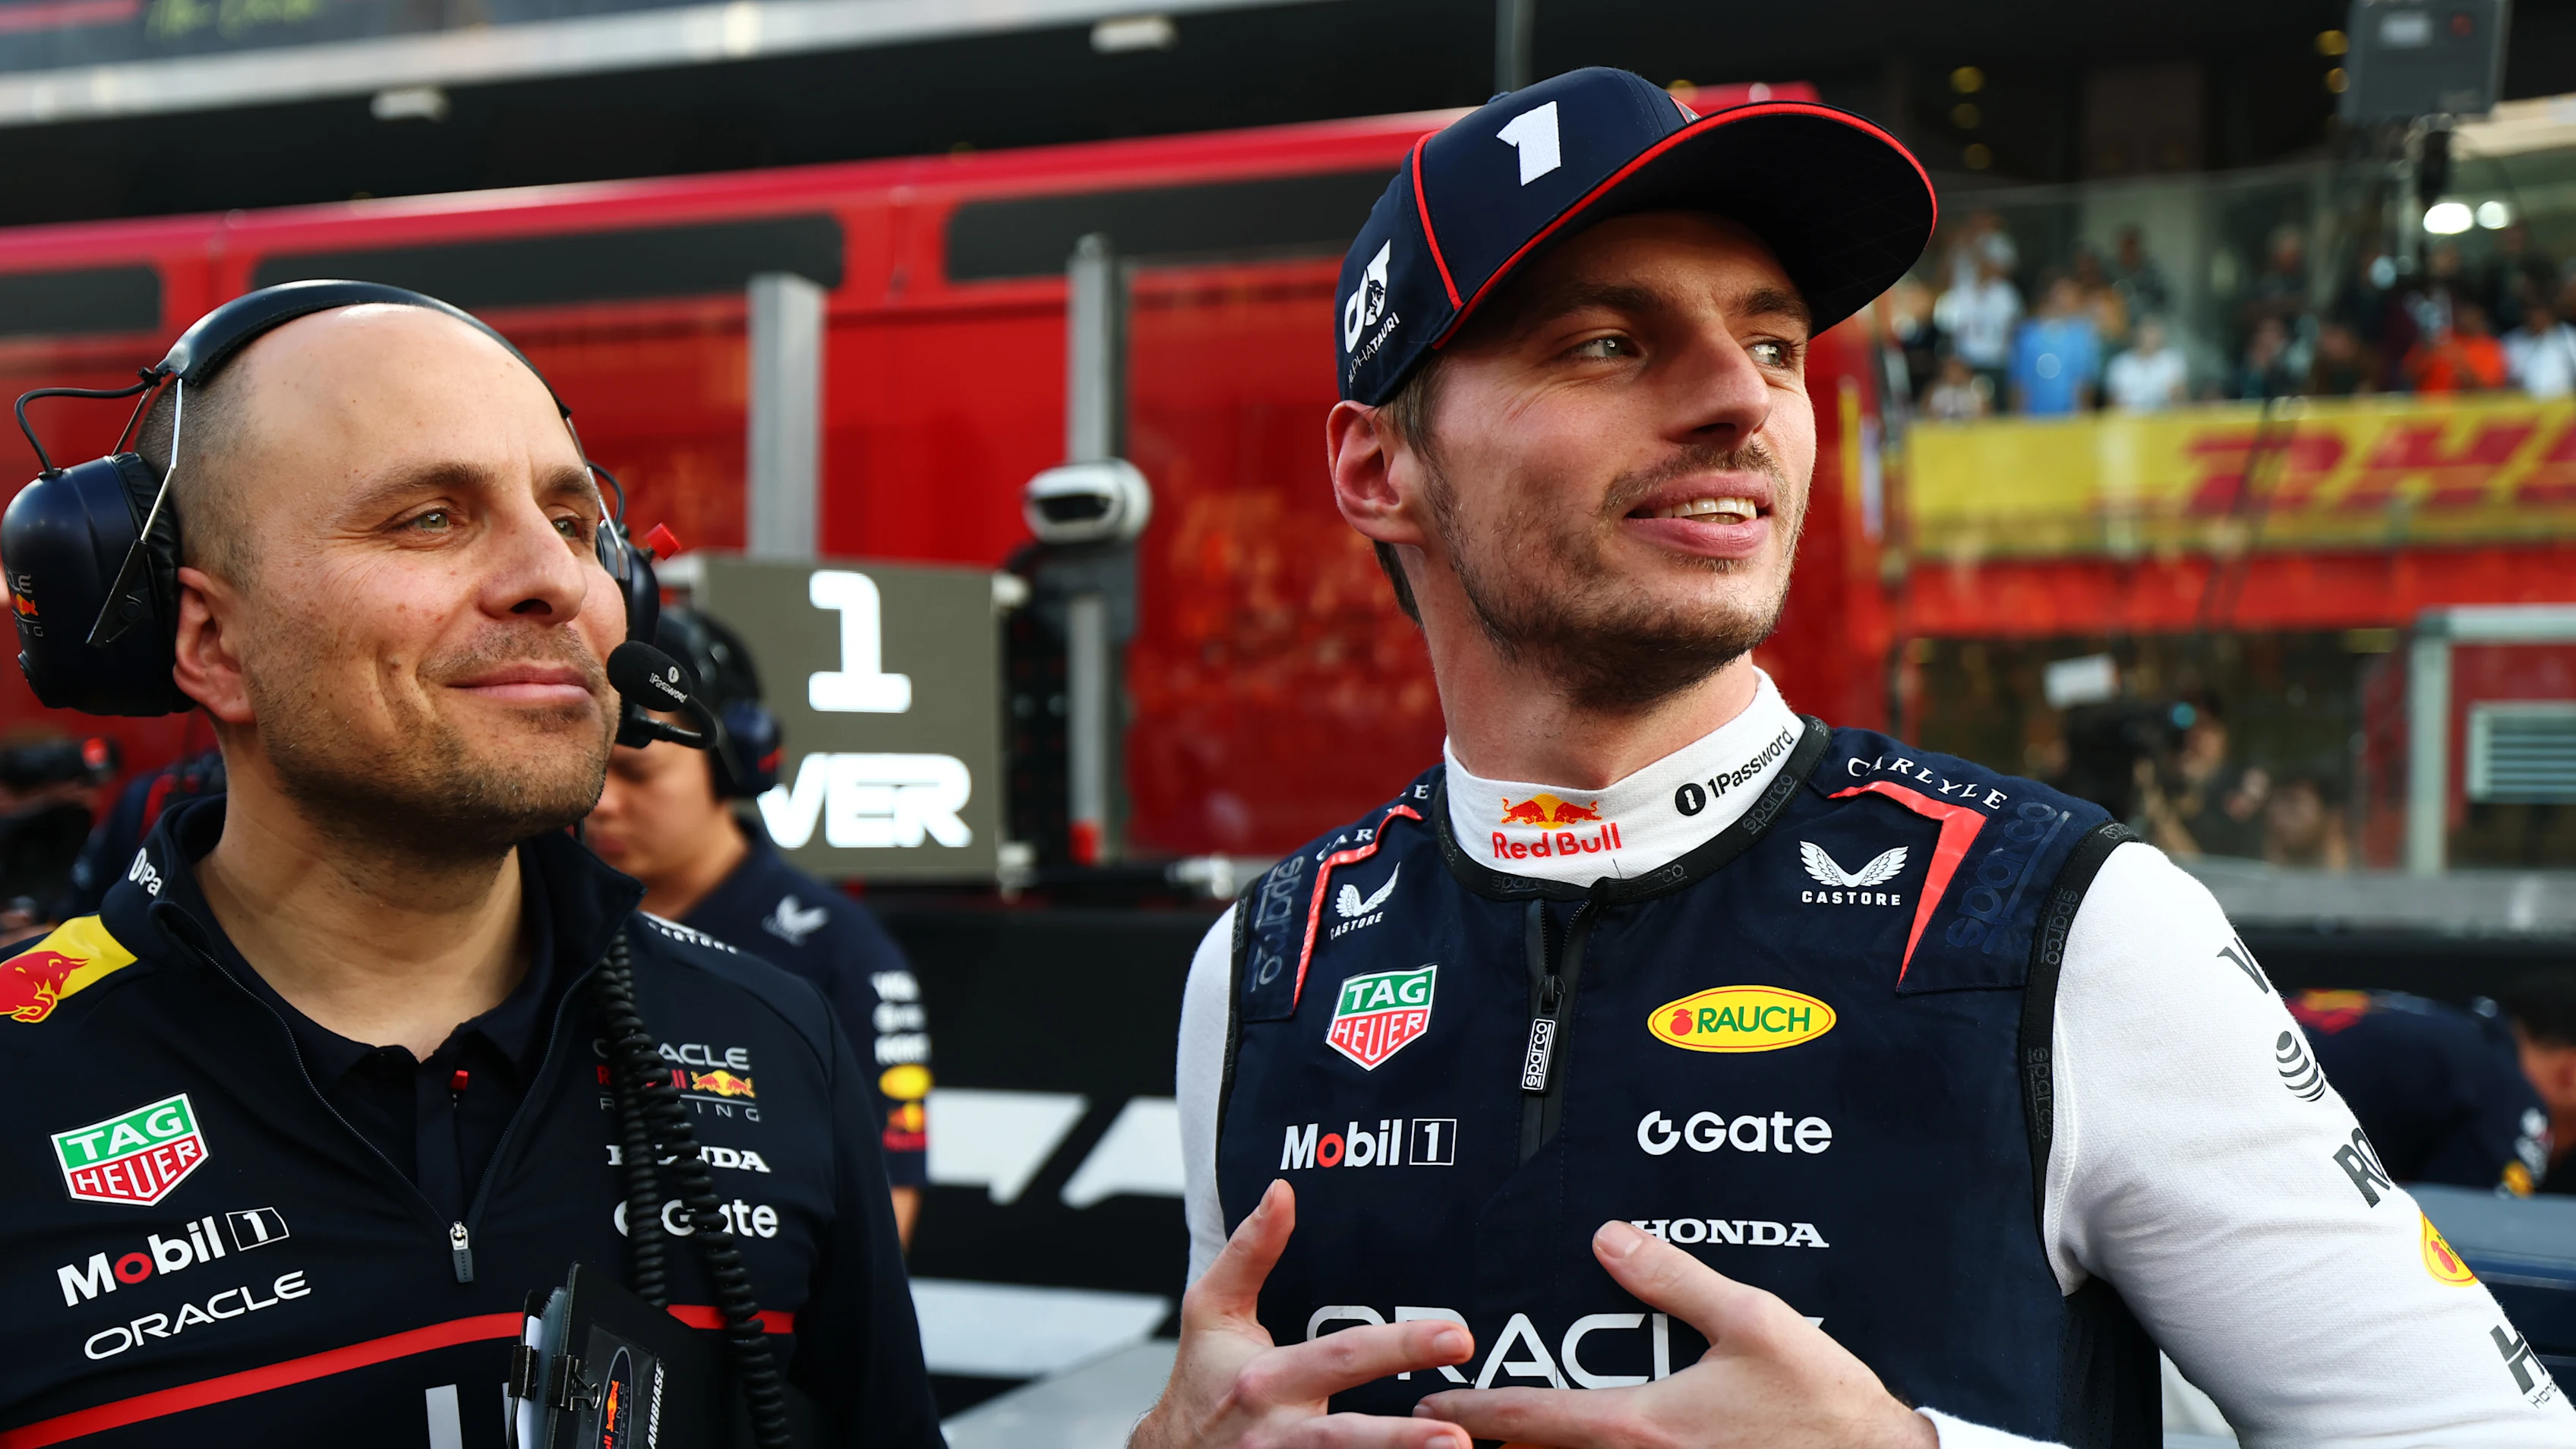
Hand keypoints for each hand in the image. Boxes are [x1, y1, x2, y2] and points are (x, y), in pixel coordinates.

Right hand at [1132, 1180, 1476, 1448]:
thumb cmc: (1199, 1380)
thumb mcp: (1211, 1310)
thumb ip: (1250, 1250)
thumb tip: (1282, 1192)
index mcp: (1265, 1381)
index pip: (1342, 1357)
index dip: (1400, 1348)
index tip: (1457, 1338)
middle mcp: (1275, 1435)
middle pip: (1347, 1437)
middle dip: (1406, 1438)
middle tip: (1460, 1434)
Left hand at [1410, 1221, 1935, 1448]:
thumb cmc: (1821, 1407)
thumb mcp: (1752, 1322)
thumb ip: (1673, 1279)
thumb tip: (1609, 1238)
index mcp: (1640, 1429)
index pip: (1529, 1420)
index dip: (1470, 1412)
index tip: (1430, 1406)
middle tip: (1447, 1433)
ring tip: (1509, 1443)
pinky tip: (1587, 1447)